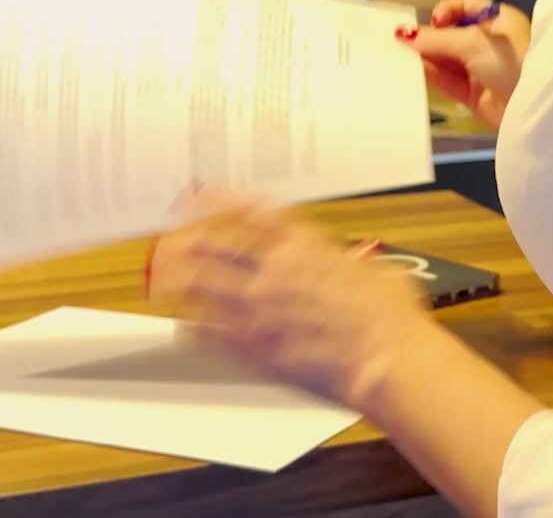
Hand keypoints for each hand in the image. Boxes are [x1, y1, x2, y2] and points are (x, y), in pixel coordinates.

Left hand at [146, 190, 444, 411]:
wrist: (386, 358)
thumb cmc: (390, 317)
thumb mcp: (375, 270)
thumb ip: (350, 264)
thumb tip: (352, 266)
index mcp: (303, 245)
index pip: (247, 211)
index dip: (216, 199)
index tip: (196, 195)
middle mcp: (273, 271)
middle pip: (212, 244)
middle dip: (186, 238)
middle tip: (170, 237)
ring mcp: (259, 309)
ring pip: (199, 286)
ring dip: (176, 280)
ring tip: (162, 279)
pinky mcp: (255, 348)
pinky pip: (208, 333)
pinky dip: (191, 327)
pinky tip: (184, 326)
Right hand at [397, 0, 530, 127]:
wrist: (533, 104)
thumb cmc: (513, 61)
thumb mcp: (473, 41)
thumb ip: (437, 38)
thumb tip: (405, 34)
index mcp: (498, 20)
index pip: (464, 6)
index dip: (446, 10)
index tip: (434, 21)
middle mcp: (489, 43)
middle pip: (451, 35)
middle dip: (429, 37)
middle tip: (404, 41)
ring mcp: (481, 69)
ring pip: (446, 60)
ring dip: (425, 57)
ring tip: (401, 56)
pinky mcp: (474, 95)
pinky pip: (447, 82)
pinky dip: (430, 76)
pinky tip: (413, 71)